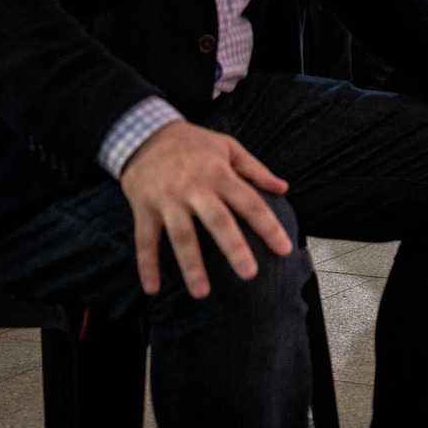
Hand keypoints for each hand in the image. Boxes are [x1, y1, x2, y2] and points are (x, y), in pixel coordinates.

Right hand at [120, 121, 291, 299]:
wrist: (144, 134)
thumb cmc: (194, 143)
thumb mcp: (228, 147)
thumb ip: (255, 169)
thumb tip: (283, 188)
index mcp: (219, 174)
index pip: (249, 202)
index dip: (268, 226)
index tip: (284, 249)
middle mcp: (195, 189)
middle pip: (217, 221)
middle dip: (233, 248)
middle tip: (249, 274)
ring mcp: (167, 201)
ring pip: (181, 236)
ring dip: (191, 265)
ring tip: (202, 293)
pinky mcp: (143, 209)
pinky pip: (145, 240)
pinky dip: (146, 265)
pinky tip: (152, 289)